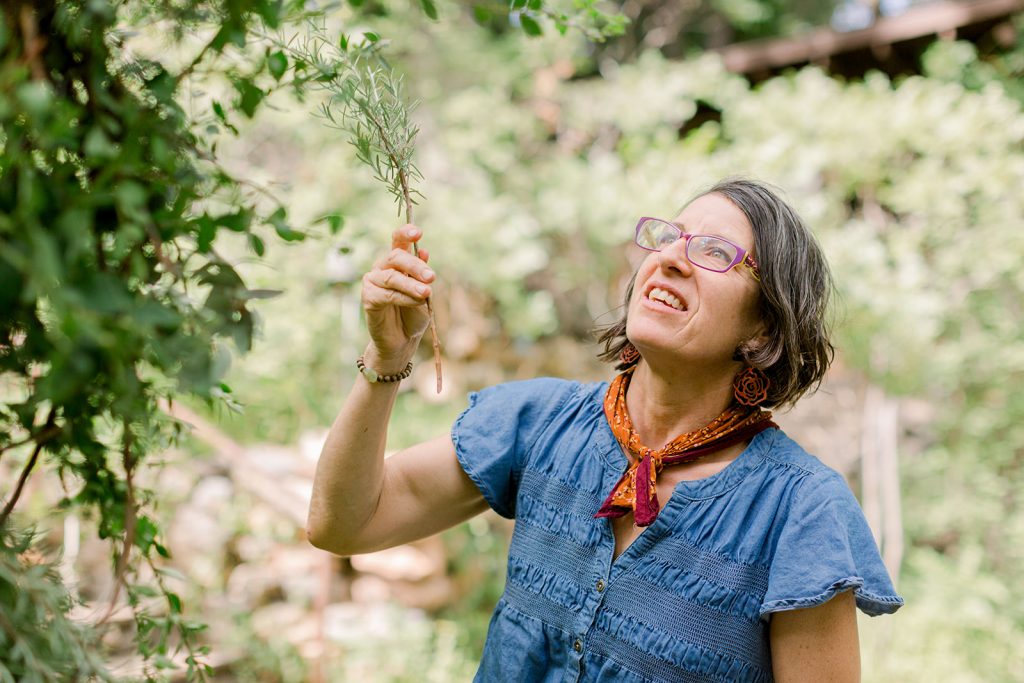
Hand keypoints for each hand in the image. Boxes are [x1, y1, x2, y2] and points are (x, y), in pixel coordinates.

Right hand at [361, 224, 434, 369]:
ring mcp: (373, 282)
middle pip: (396, 257)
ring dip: (411, 284)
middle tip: (432, 277)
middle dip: (415, 266)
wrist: (403, 340)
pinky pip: (387, 294)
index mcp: (397, 262)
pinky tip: (416, 302)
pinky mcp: (368, 298)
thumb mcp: (424, 292)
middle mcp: (383, 268)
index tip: (418, 233)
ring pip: (392, 277)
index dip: (406, 233)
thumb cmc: (413, 314)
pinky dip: (404, 297)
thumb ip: (421, 274)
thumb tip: (424, 252)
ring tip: (427, 292)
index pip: (397, 240)